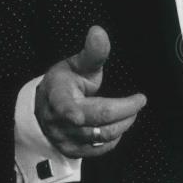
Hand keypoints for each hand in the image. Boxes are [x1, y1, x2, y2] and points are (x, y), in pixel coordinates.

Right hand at [34, 25, 146, 157]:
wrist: (44, 109)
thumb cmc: (63, 83)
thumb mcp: (75, 64)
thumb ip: (92, 52)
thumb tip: (98, 31)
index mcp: (58, 96)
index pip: (68, 106)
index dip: (83, 111)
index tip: (101, 110)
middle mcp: (59, 120)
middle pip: (97, 121)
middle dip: (125, 111)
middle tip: (139, 100)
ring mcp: (64, 138)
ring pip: (101, 136)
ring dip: (123, 124)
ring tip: (131, 111)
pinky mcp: (72, 151)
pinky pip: (99, 149)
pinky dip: (115, 138)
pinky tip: (119, 125)